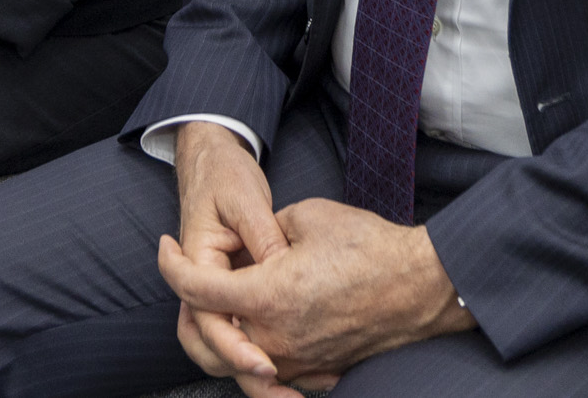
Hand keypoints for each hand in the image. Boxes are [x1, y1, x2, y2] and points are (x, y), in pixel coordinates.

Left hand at [160, 191, 473, 393]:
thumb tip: (248, 244)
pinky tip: (255, 328)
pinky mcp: (317, 372)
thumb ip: (263, 231)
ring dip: (218, 335)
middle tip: (189, 280)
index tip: (164, 247)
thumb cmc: (368, 246)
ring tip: (218, 304)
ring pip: (234, 363)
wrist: (423, 286)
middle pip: (205, 339)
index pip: (196, 289)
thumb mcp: (305, 215)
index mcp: (267, 295)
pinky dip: (252, 354)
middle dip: (189, 310)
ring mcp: (297, 361)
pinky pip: (269, 372)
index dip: (170, 265)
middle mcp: (275, 338)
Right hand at [169, 123, 291, 391]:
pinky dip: (266, 355)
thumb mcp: (246, 199)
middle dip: (242, 368)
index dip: (234, 344)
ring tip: (289, 392)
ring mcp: (218, 290)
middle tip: (276, 382)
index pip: (207, 311)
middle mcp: (205, 281)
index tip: (264, 364)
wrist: (210, 160)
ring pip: (224, 345)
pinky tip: (300, 369)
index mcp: (200, 258)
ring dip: (252, 372)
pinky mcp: (235, 293)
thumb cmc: (225, 174)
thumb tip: (284, 271)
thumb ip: (264, 238)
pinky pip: (243, 332)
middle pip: (210, 341)